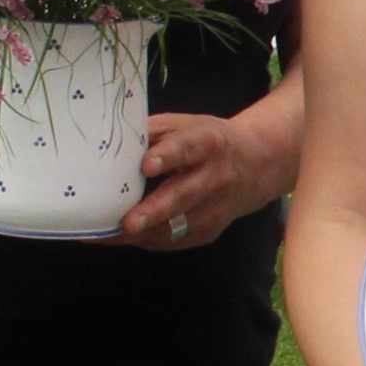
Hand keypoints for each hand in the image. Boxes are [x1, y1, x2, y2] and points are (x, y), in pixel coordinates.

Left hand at [119, 113, 274, 252]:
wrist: (256, 166)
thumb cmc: (209, 142)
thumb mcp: (186, 125)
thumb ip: (153, 132)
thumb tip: (109, 143)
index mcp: (208, 143)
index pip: (187, 148)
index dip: (167, 156)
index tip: (146, 166)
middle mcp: (217, 176)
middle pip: (184, 195)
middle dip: (155, 211)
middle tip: (129, 223)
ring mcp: (217, 207)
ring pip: (178, 226)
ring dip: (144, 232)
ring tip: (110, 234)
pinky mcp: (211, 230)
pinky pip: (175, 240)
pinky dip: (148, 239)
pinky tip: (124, 237)